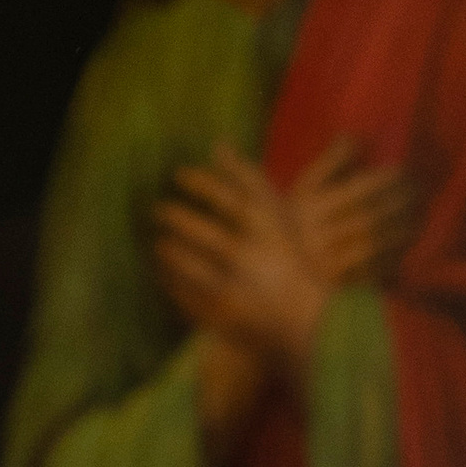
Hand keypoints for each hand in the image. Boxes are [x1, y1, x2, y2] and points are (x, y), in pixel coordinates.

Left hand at [151, 147, 330, 378]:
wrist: (306, 322)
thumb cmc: (287, 259)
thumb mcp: (277, 217)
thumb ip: (249, 180)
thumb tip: (217, 144)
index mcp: (270, 232)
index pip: (231, 199)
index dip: (201, 183)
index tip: (179, 174)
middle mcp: (253, 259)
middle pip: (204, 233)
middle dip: (177, 217)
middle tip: (158, 209)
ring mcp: (236, 291)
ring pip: (190, 267)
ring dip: (170, 252)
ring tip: (160, 244)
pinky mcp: (221, 318)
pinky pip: (186, 296)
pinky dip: (171, 283)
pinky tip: (164, 273)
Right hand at [287, 137, 418, 289]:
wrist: (275, 272)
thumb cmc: (297, 220)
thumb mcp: (305, 188)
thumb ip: (331, 163)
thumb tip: (354, 138)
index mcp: (308, 208)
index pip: (357, 191)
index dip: (387, 180)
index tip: (406, 171)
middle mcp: (315, 237)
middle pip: (370, 217)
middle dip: (401, 203)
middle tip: (421, 192)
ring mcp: (325, 265)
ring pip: (374, 245)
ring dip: (403, 229)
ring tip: (420, 215)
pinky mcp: (336, 287)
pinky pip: (371, 271)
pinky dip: (394, 255)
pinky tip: (407, 242)